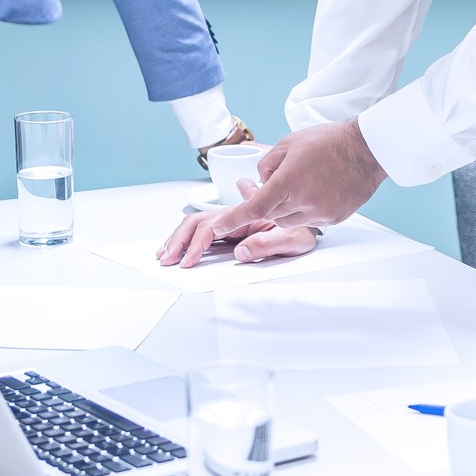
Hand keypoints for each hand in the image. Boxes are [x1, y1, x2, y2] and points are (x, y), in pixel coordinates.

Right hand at [156, 191, 320, 267]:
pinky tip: (175, 249)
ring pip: (196, 224)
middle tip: (166, 260)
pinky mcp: (230, 230)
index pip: (214, 226)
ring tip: (163, 256)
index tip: (189, 260)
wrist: (312, 222)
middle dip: (179, 240)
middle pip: (198, 222)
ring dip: (177, 238)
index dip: (198, 243)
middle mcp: (236, 216)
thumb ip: (268, 244)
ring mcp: (231, 222)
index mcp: (248, 215)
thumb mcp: (294, 240)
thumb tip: (240, 253)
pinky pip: (203, 231)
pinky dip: (185, 239)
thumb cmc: (303, 231)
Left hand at [183, 120, 384, 239]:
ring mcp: (320, 212)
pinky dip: (305, 210)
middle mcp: (303, 200)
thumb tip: (259, 181)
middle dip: (268, 202)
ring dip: (286, 207)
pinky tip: (316, 191)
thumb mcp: (289, 143)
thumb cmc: (329, 141)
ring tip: (301, 183)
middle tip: (276, 183)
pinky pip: (309, 221)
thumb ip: (267, 164)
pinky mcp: (333, 218)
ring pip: (288, 220)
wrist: (366, 149)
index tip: (218, 227)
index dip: (233, 219)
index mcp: (289, 180)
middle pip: (271, 214)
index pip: (254, 206)